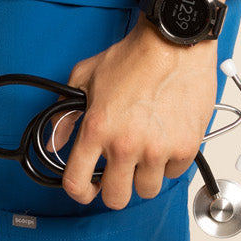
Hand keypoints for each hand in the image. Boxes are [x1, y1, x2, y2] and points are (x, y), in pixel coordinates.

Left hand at [59, 19, 217, 209]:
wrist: (174, 42)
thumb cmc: (135, 55)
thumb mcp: (87, 75)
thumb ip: (65, 111)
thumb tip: (56, 140)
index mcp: (98, 128)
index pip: (77, 183)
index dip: (79, 192)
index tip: (87, 189)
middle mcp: (126, 144)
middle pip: (116, 198)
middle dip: (116, 186)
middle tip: (120, 169)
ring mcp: (156, 149)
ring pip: (147, 189)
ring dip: (145, 173)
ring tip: (146, 147)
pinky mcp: (184, 148)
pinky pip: (173, 172)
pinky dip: (170, 160)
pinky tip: (166, 136)